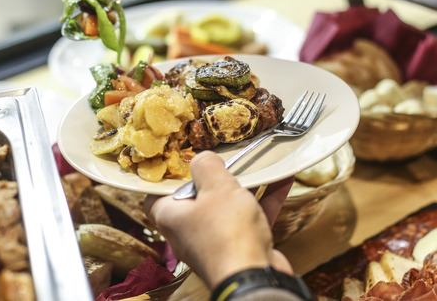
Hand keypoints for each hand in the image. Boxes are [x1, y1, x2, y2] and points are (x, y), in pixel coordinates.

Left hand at [144, 151, 294, 289]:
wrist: (255, 279)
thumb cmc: (227, 233)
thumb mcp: (215, 187)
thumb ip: (207, 166)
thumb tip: (203, 158)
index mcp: (171, 217)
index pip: (155, 196)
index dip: (166, 178)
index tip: (180, 161)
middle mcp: (189, 232)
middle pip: (197, 198)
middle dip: (214, 178)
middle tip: (225, 158)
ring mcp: (215, 242)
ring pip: (227, 207)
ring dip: (244, 186)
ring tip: (256, 164)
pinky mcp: (240, 248)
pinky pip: (250, 218)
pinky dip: (264, 199)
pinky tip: (281, 179)